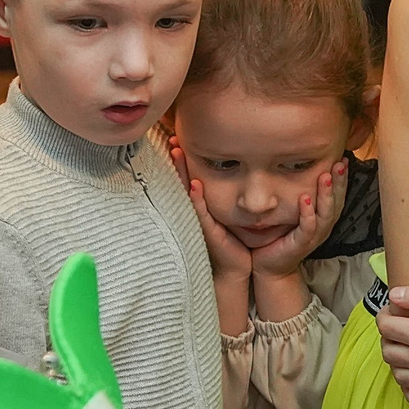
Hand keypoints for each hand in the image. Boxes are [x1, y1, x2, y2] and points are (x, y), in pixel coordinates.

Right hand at [169, 141, 253, 280]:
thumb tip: (233, 175)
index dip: (183, 161)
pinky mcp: (206, 231)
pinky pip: (199, 211)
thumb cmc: (234, 243)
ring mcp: (199, 220)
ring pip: (186, 192)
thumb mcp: (228, 216)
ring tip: (176, 153)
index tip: (178, 140)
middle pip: (183, 180)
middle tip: (172, 139)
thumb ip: (228, 197)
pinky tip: (194, 184)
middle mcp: (196, 211)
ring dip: (181, 173)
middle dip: (177, 161)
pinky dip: (196, 198)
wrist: (236, 269)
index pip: (190, 178)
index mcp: (202, 206)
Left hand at [248, 158, 348, 279]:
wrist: (270, 267)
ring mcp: (313, 236)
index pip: (337, 195)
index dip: (342, 178)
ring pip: (326, 214)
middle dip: (339, 182)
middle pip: (336, 202)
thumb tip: (293, 166)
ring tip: (326, 176)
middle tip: (340, 162)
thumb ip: (298, 194)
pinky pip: (308, 228)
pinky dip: (308, 213)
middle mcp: (323, 226)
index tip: (343, 158)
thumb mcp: (292, 213)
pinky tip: (305, 199)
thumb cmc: (280, 237)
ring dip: (326, 195)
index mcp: (323, 218)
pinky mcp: (301, 245)